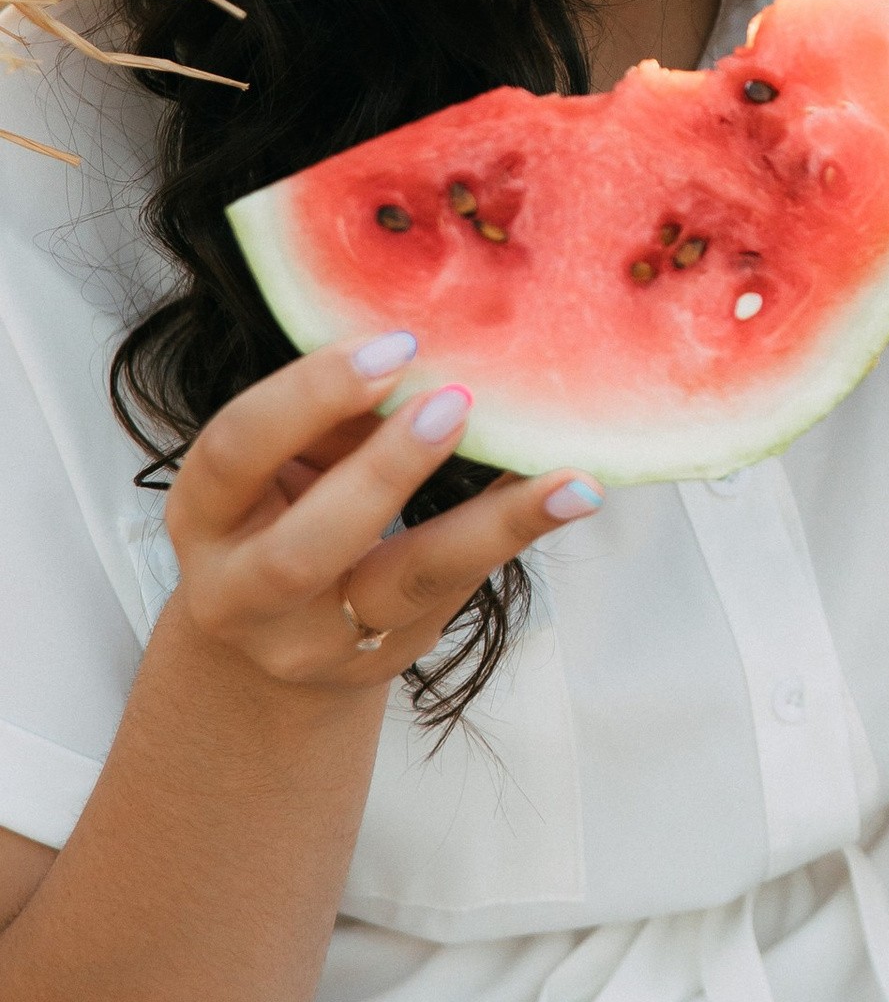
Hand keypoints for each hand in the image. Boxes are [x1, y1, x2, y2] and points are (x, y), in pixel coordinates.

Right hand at [167, 333, 599, 695]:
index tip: (394, 345)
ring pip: (406, 586)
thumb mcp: (280, 465)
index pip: (235, 452)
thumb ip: (330, 415)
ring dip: (490, 524)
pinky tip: (571, 492)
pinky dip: (514, 534)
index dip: (307, 397)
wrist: (266, 650)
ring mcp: (317, 641)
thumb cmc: (280, 517)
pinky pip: (459, 589)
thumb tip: (424, 342)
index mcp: (204, 517)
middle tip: (456, 402)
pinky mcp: (387, 659)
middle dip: (383, 472)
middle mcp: (243, 594)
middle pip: (304, 549)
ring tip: (567, 479)